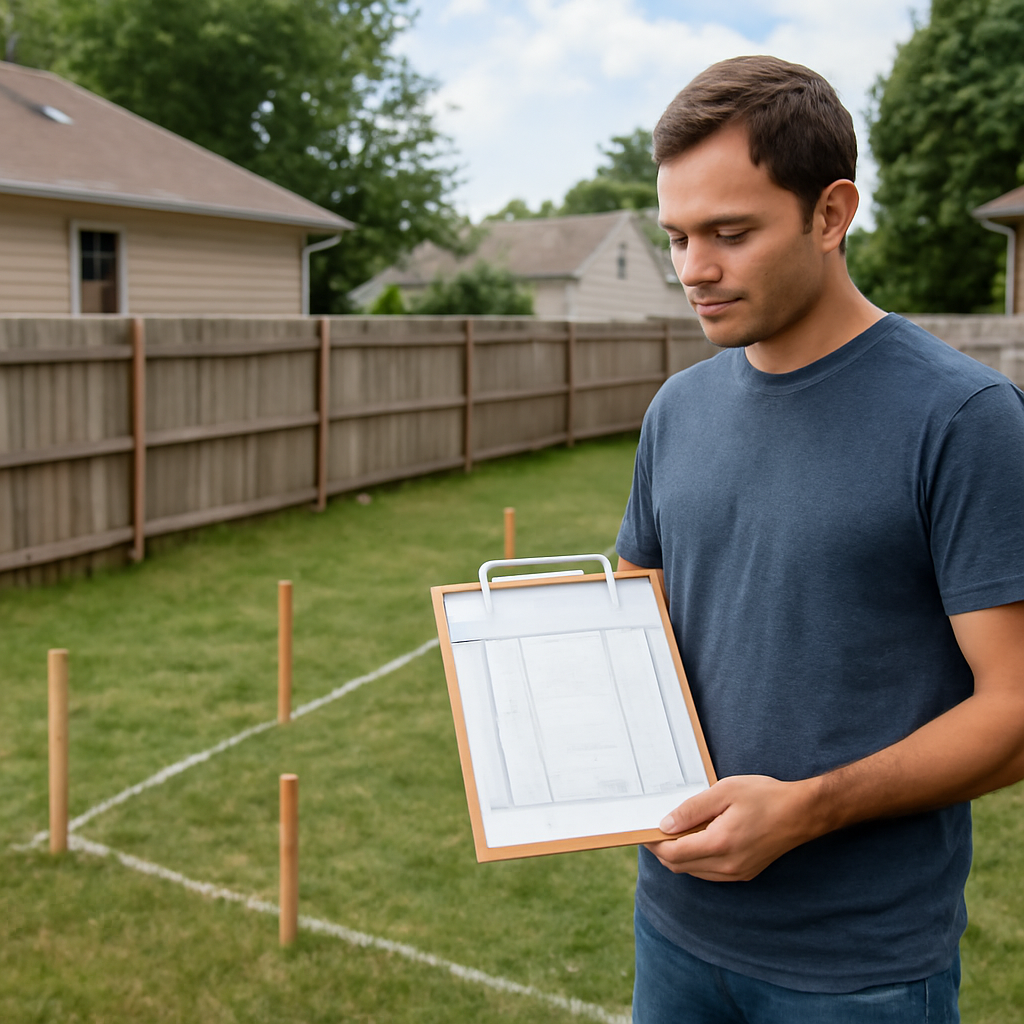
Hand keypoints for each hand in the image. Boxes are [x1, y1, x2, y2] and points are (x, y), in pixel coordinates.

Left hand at [645, 775, 820, 880]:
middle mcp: (727, 865)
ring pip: (694, 872)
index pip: (673, 854)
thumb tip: (665, 825)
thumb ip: (692, 810)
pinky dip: (696, 860)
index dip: (654, 844)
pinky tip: (696, 839)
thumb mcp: (724, 792)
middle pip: (680, 867)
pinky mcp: (744, 873)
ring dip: (679, 856)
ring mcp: (737, 873)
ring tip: (674, 832)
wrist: (801, 813)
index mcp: (720, 844)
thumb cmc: (764, 796)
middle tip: (654, 830)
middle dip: (662, 851)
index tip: (643, 831)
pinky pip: (709, 873)